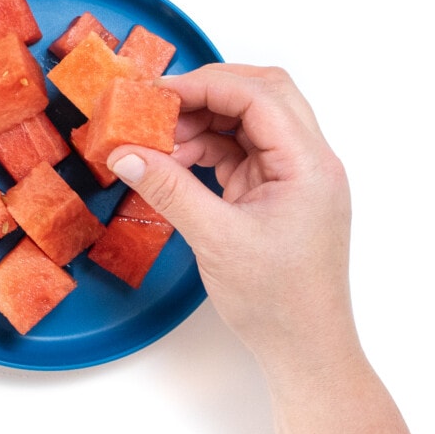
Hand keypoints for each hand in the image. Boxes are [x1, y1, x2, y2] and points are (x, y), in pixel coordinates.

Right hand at [108, 63, 356, 375]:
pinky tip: (175, 161)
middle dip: (207, 94)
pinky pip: (239, 151)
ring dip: (203, 123)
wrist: (303, 347)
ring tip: (160, 142)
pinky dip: (206, 149)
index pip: (259, 96)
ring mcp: (292, 174)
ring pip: (248, 121)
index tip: (159, 93)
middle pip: (261, 95)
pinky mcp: (274, 190)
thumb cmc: (276, 302)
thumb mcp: (215, 240)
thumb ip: (168, 189)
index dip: (205, 86)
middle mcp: (307, 161)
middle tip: (160, 107)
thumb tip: (125, 154)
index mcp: (308, 165)